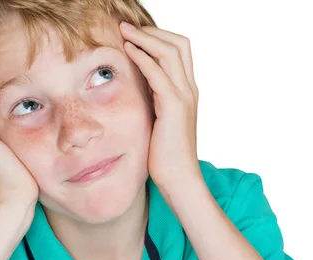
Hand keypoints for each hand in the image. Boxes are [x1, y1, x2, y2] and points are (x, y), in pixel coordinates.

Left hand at [119, 22, 201, 197]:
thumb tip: (137, 96)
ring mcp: (184, 97)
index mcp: (187, 94)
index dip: (158, 39)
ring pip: (169, 52)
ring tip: (123, 31)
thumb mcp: (158, 126)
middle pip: (178, 44)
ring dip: (145, 38)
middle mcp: (189, 90)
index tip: (135, 35)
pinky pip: (158, 72)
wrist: (179, 181)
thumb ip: (153, 107)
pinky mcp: (174, 107)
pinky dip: (143, 57)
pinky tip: (127, 50)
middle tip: (127, 26)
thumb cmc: (165, 160)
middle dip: (152, 31)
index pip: (178, 53)